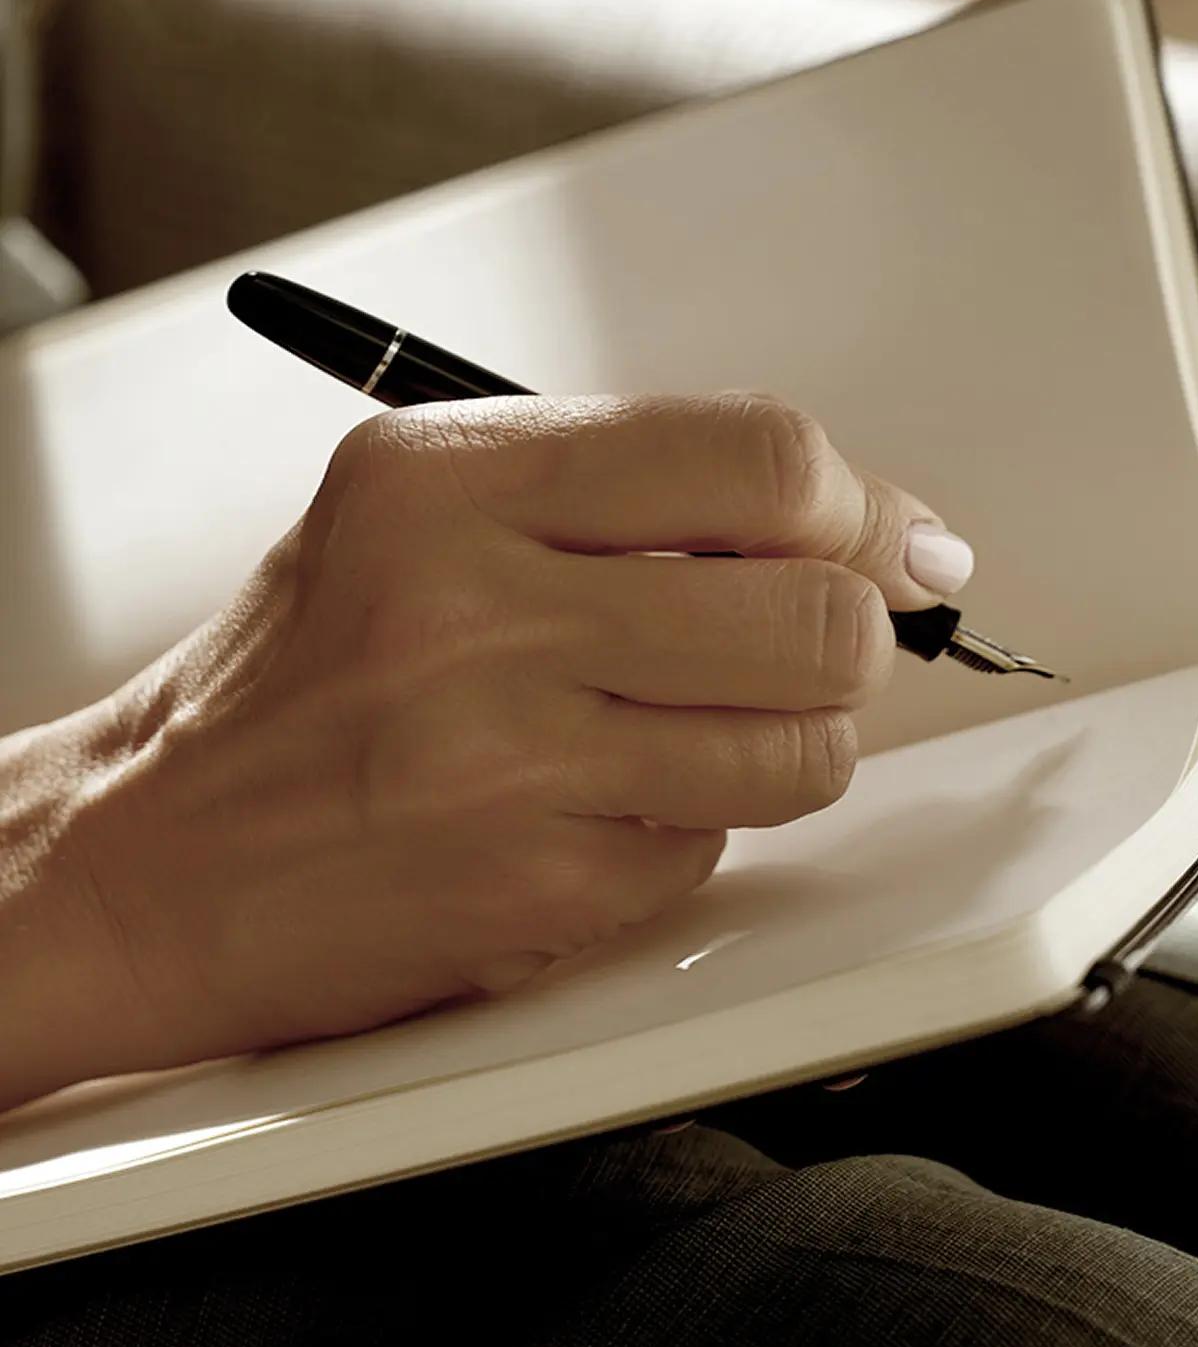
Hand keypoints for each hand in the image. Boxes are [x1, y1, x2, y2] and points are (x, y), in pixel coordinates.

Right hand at [4, 393, 972, 1098]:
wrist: (153, 855)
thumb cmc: (295, 682)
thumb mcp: (418, 516)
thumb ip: (615, 493)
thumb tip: (840, 518)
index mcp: (449, 480)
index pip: (756, 457)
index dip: (862, 505)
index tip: (894, 543)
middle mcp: (477, 610)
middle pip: (813, 614)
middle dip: (850, 640)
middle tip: (816, 648)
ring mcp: (508, 762)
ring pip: (797, 750)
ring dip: (787, 745)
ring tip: (696, 733)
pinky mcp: (533, 889)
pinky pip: (711, 850)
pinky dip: (688, 831)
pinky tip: (596, 812)